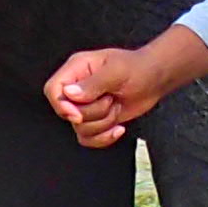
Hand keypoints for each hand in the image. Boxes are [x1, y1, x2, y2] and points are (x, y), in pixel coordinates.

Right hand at [45, 29, 207, 148]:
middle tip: (110, 99)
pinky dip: (104, 137)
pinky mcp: (95, 120)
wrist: (154, 80)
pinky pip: (87, 138)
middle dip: (92, 113)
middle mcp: (77, 88)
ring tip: (115, 107)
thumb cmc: (138, 68)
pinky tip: (118, 127)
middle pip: (67, 113)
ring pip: (79, 128)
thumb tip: (69, 94)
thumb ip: (92, 83)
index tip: (78, 114)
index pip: (53, 89)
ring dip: (102, 123)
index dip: (61, 105)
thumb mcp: (116, 72)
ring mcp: (85, 105)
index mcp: (77, 69)